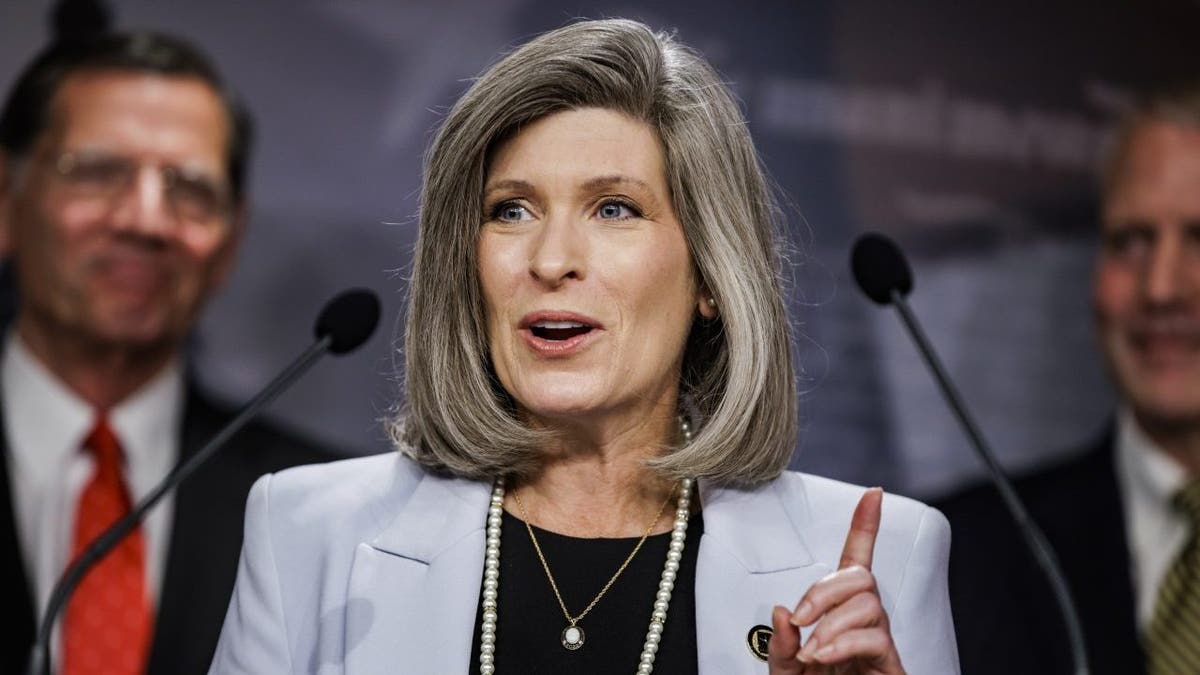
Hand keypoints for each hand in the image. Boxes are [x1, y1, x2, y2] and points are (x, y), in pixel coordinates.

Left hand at [766, 488, 904, 673]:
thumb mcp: (781, 671)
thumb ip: (777, 644)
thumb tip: (783, 611)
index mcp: (836, 616)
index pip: (854, 562)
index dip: (865, 526)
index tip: (873, 493)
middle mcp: (862, 623)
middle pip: (860, 576)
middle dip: (824, 590)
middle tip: (801, 619)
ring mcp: (877, 644)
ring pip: (868, 602)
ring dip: (832, 621)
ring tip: (812, 651)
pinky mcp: (889, 666)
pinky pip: (873, 637)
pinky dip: (843, 642)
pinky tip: (823, 656)